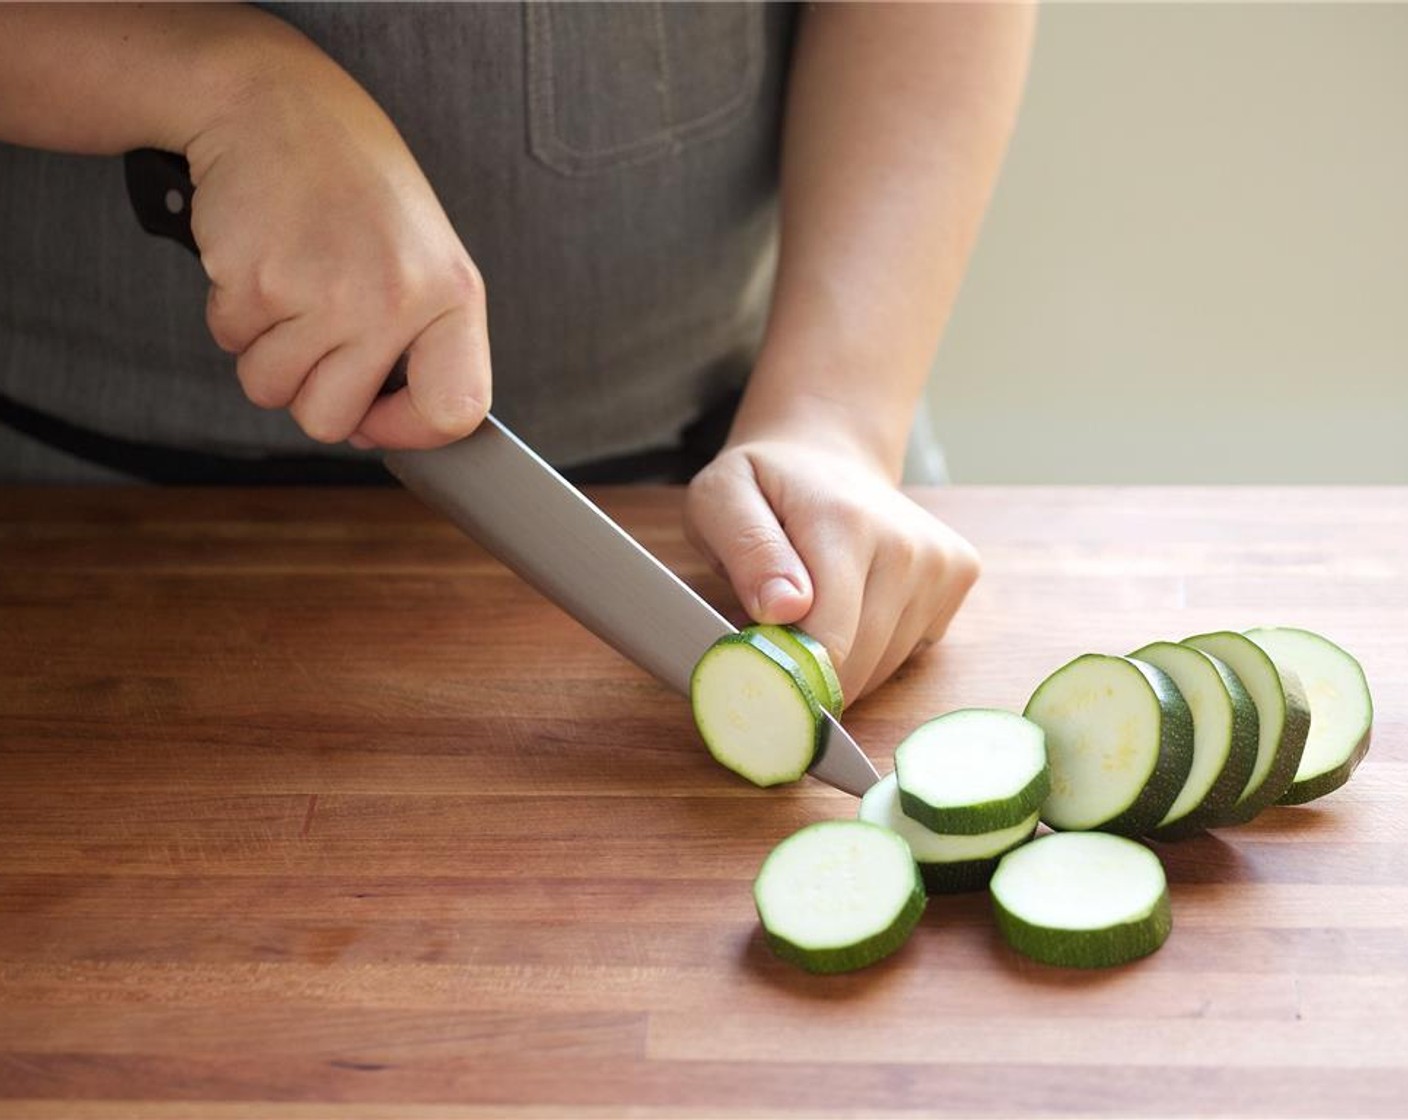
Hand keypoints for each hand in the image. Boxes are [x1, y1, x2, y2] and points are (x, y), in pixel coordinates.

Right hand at [185, 38, 488, 448]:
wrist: (276, 103)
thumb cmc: (353, 184)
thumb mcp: (422, 256)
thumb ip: (417, 341)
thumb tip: (374, 428)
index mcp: (452, 296)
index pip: (454, 410)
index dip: (408, 431)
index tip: (379, 418)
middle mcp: (396, 300)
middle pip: (332, 420)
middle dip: (308, 391)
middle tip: (312, 333)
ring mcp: (327, 293)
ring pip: (271, 389)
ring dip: (265, 350)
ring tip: (289, 286)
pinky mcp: (258, 281)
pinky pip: (231, 343)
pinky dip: (233, 311)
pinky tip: (260, 259)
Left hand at [684, 434, 979, 701]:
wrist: (824, 454)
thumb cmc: (765, 485)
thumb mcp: (722, 499)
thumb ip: (747, 550)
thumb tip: (783, 608)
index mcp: (845, 523)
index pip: (829, 639)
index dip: (787, 669)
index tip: (758, 663)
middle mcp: (906, 544)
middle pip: (860, 661)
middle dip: (811, 671)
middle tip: (776, 638)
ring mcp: (940, 560)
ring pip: (886, 665)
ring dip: (843, 661)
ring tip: (814, 611)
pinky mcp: (959, 575)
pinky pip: (909, 650)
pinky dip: (876, 647)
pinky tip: (854, 603)